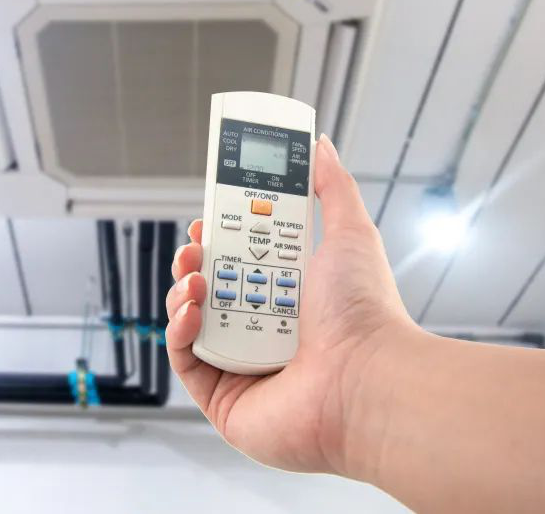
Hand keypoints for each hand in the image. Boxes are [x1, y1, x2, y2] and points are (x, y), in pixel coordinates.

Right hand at [165, 134, 417, 473]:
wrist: (365, 381)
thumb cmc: (365, 315)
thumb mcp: (350, 233)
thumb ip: (332, 186)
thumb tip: (320, 146)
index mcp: (289, 296)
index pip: (240, 260)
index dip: (219, 238)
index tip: (209, 218)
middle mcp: (263, 329)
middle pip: (209, 285)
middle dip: (194, 260)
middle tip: (197, 245)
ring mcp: (241, 364)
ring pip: (190, 318)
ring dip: (183, 290)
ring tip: (196, 279)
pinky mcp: (223, 397)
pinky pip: (184, 359)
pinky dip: (178, 331)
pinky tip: (193, 312)